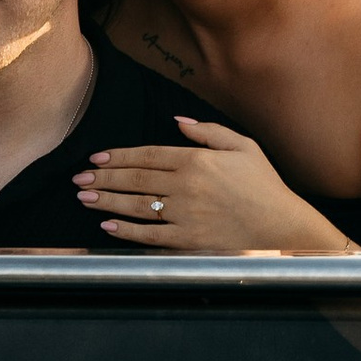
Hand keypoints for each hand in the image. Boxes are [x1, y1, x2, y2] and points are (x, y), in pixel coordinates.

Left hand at [74, 119, 345, 253]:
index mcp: (196, 160)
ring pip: (135, 206)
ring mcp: (183, 214)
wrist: (281, 226)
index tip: (97, 158)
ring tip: (84, 199)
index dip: (118, 156)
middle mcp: (185, 185)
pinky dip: (126, 232)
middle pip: (134, 179)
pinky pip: (149, 235)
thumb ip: (208, 131)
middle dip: (103, 178)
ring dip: (106, 201)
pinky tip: (108, 227)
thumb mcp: (242, 145)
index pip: (147, 155)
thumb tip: (178, 121)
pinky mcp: (187, 240)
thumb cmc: (264, 185)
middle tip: (79, 178)